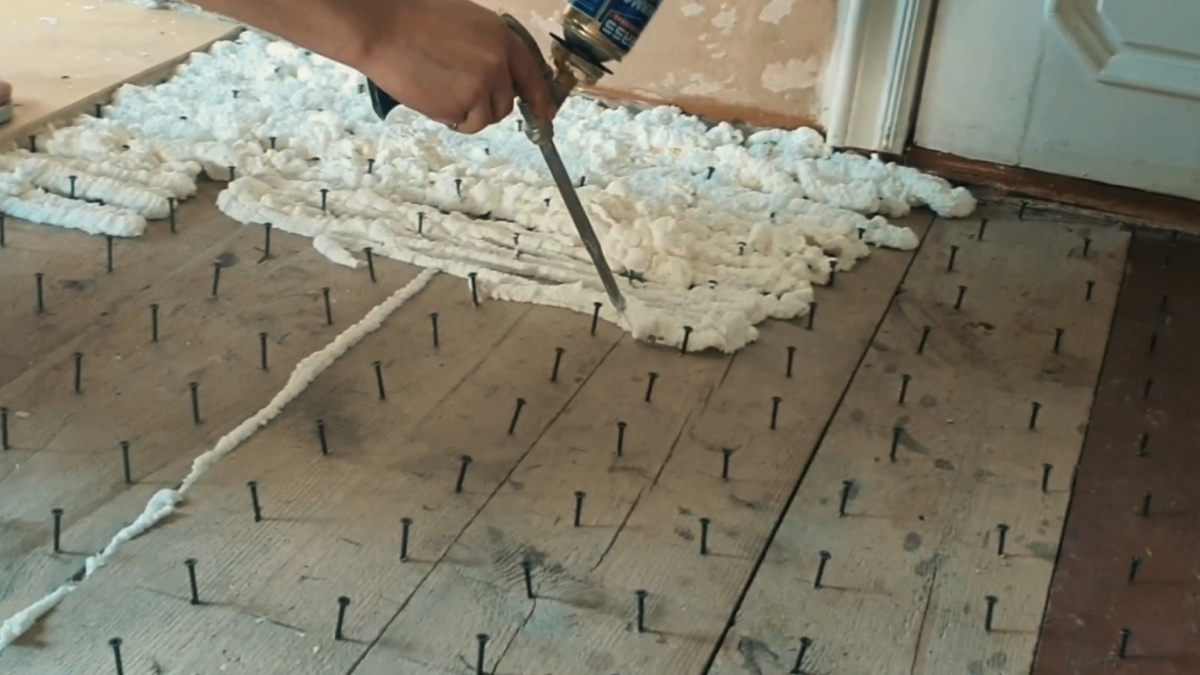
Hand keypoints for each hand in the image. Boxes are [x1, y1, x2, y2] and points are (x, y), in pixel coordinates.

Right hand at [359, 0, 557, 133]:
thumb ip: (490, 48)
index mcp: (502, 38)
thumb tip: (501, 74)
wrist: (384, 31)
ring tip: (441, 90)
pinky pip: (464, 123)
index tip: (545, 114)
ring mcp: (482, 87)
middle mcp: (498, 64)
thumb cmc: (415, 21)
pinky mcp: (463, 106)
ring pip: (486, 117)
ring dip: (468, 112)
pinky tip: (433, 97)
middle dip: (486, 104)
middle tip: (460, 92)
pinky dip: (450, 118)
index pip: (531, 74)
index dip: (540, 98)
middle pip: (506, 103)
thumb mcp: (466, 22)